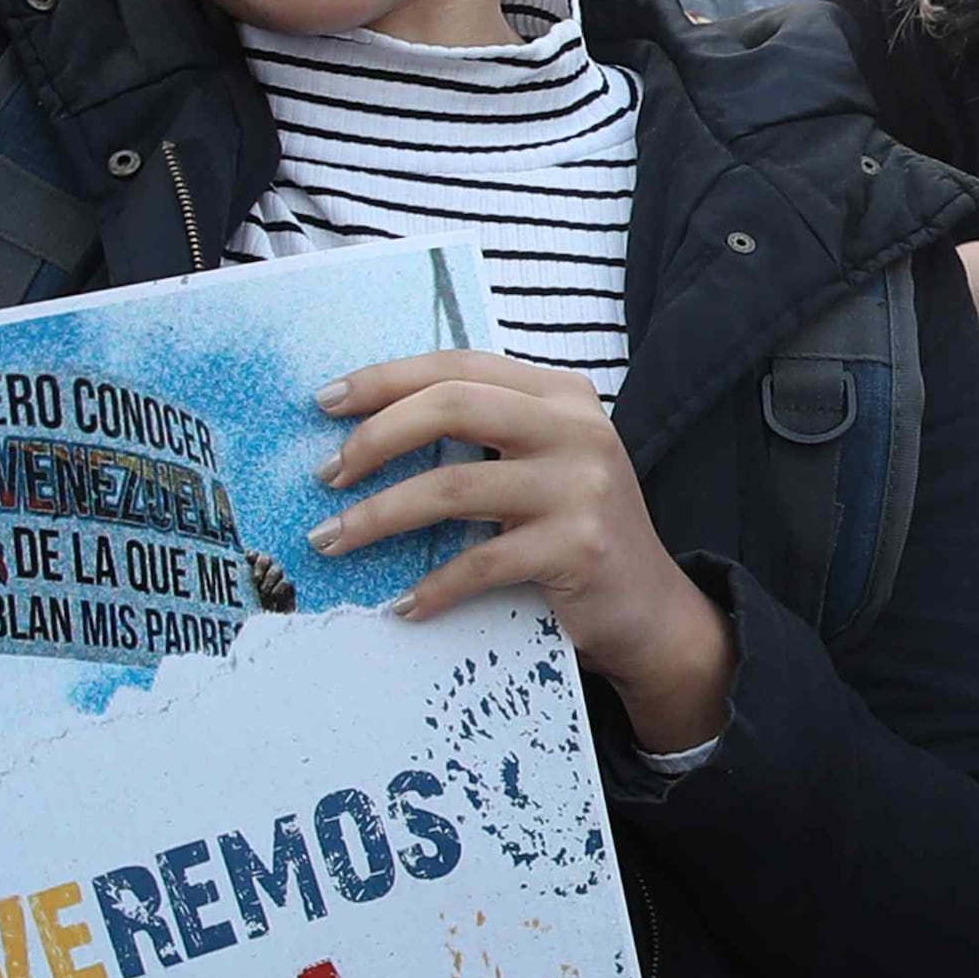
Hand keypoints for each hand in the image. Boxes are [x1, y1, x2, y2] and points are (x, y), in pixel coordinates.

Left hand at [314, 352, 733, 751]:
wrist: (652, 612)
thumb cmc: (576, 533)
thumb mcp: (542, 464)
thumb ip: (485, 434)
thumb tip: (369, 430)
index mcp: (560, 394)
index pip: (459, 365)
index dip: (386, 379)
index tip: (325, 402)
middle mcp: (576, 428)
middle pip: (452, 406)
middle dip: (375, 438)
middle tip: (328, 475)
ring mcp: (581, 486)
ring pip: (452, 486)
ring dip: (378, 516)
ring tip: (333, 540)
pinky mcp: (577, 547)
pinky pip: (479, 562)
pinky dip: (432, 587)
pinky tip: (404, 605)